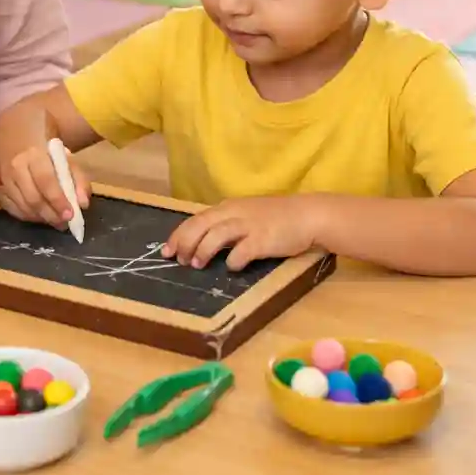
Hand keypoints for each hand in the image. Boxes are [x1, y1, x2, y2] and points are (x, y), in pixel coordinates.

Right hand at [0, 143, 90, 228]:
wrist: (12, 130)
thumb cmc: (43, 142)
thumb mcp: (65, 154)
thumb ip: (78, 178)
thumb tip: (83, 204)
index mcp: (34, 154)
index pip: (46, 182)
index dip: (58, 201)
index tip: (70, 215)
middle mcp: (15, 167)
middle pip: (32, 199)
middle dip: (50, 215)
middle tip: (64, 223)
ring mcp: (3, 177)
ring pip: (21, 206)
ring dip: (40, 218)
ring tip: (54, 221)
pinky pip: (11, 208)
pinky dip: (26, 216)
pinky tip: (39, 216)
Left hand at [162, 196, 316, 270]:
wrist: (308, 215)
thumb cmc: (277, 218)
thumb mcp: (247, 215)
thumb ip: (227, 224)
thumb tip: (202, 241)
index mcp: (229, 208)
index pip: (196, 219)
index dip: (179, 235)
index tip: (167, 250)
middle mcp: (235, 213)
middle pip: (200, 225)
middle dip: (185, 243)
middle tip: (178, 260)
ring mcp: (249, 225)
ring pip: (216, 235)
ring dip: (203, 250)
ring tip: (196, 264)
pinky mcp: (264, 239)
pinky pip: (242, 251)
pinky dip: (233, 260)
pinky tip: (232, 267)